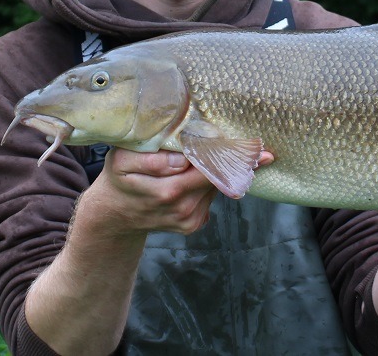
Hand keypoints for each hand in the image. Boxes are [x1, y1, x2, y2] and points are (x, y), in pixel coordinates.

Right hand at [87, 148, 274, 236]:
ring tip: (221, 157)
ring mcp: (188, 220)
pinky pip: (210, 198)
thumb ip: (151, 158)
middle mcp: (182, 208)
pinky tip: (198, 177)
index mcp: (167, 190)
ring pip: (215, 187)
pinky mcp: (192, 226)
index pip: (208, 168)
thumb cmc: (120, 178)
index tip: (263, 153)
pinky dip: (209, 185)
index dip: (233, 157)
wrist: (114, 215)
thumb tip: (181, 161)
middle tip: (263, 151)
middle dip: (236, 163)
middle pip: (218, 178)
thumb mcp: (123, 161)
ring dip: (220, 172)